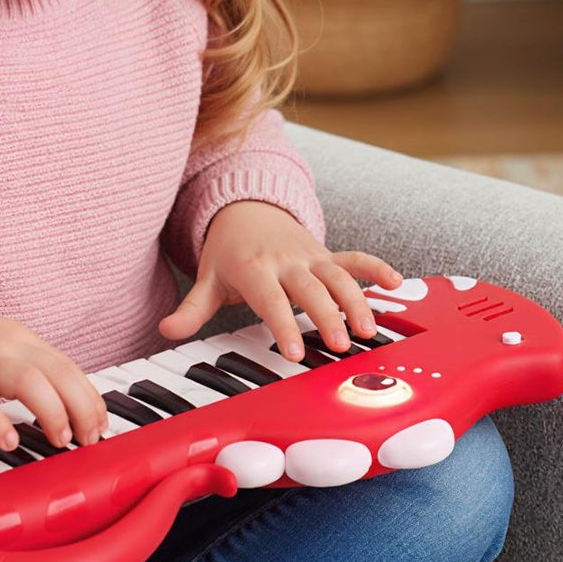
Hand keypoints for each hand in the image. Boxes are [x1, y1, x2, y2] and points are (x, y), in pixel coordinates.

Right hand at [0, 297, 108, 452]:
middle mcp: (8, 347)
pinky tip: (9, 441)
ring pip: (29, 381)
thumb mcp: (1, 344)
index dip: (91, 398)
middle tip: (89, 438)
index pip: (70, 368)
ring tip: (60, 440)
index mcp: (24, 341)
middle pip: (59, 373)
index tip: (100, 425)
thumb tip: (65, 400)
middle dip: (82, 407)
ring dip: (52, 412)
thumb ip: (30, 366)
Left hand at [159, 200, 401, 360]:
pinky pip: (354, 258)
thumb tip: (166, 329)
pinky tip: (396, 283)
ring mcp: (309, 256)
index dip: (284, 325)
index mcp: (255, 269)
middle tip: (341, 345)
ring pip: (338, 276)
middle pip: (310, 289)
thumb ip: (191, 309)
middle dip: (328, 316)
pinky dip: (375, 268)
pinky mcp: (326, 254)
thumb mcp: (206, 279)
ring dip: (356, 301)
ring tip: (369, 331)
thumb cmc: (228, 252)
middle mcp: (286, 261)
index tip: (295, 353)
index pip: (270, 300)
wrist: (245, 209)